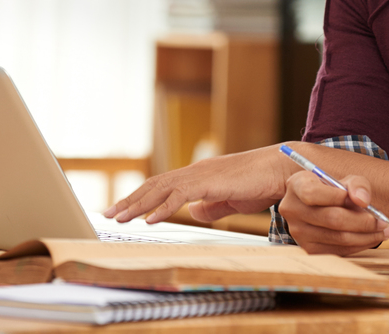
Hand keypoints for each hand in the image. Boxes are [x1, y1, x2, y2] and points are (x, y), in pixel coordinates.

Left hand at [103, 145, 294, 224]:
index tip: (121, 209)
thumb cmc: (260, 183)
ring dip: (138, 204)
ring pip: (161, 188)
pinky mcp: (210, 182)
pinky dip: (162, 207)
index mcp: (198, 176)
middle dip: (129, 199)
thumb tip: (194, 213)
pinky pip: (180, 195)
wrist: (281, 170)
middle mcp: (194, 172)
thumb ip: (211, 206)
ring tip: (119, 216)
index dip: (139, 197)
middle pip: (154, 184)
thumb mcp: (230, 199)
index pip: (161, 185)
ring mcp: (201, 175)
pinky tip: (149, 218)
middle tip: (108, 214)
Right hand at [277, 171, 388, 254]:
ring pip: (338, 237)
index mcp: (296, 185)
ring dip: (366, 236)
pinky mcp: (309, 249)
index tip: (362, 201)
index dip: (338, 197)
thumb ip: (357, 185)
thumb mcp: (344, 180)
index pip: (313, 193)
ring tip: (384, 230)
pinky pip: (338, 250)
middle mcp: (292, 209)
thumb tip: (363, 201)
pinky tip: (371, 238)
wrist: (318, 205)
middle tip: (384, 222)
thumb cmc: (333, 190)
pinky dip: (359, 245)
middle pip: (332, 218)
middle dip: (364, 221)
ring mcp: (298, 232)